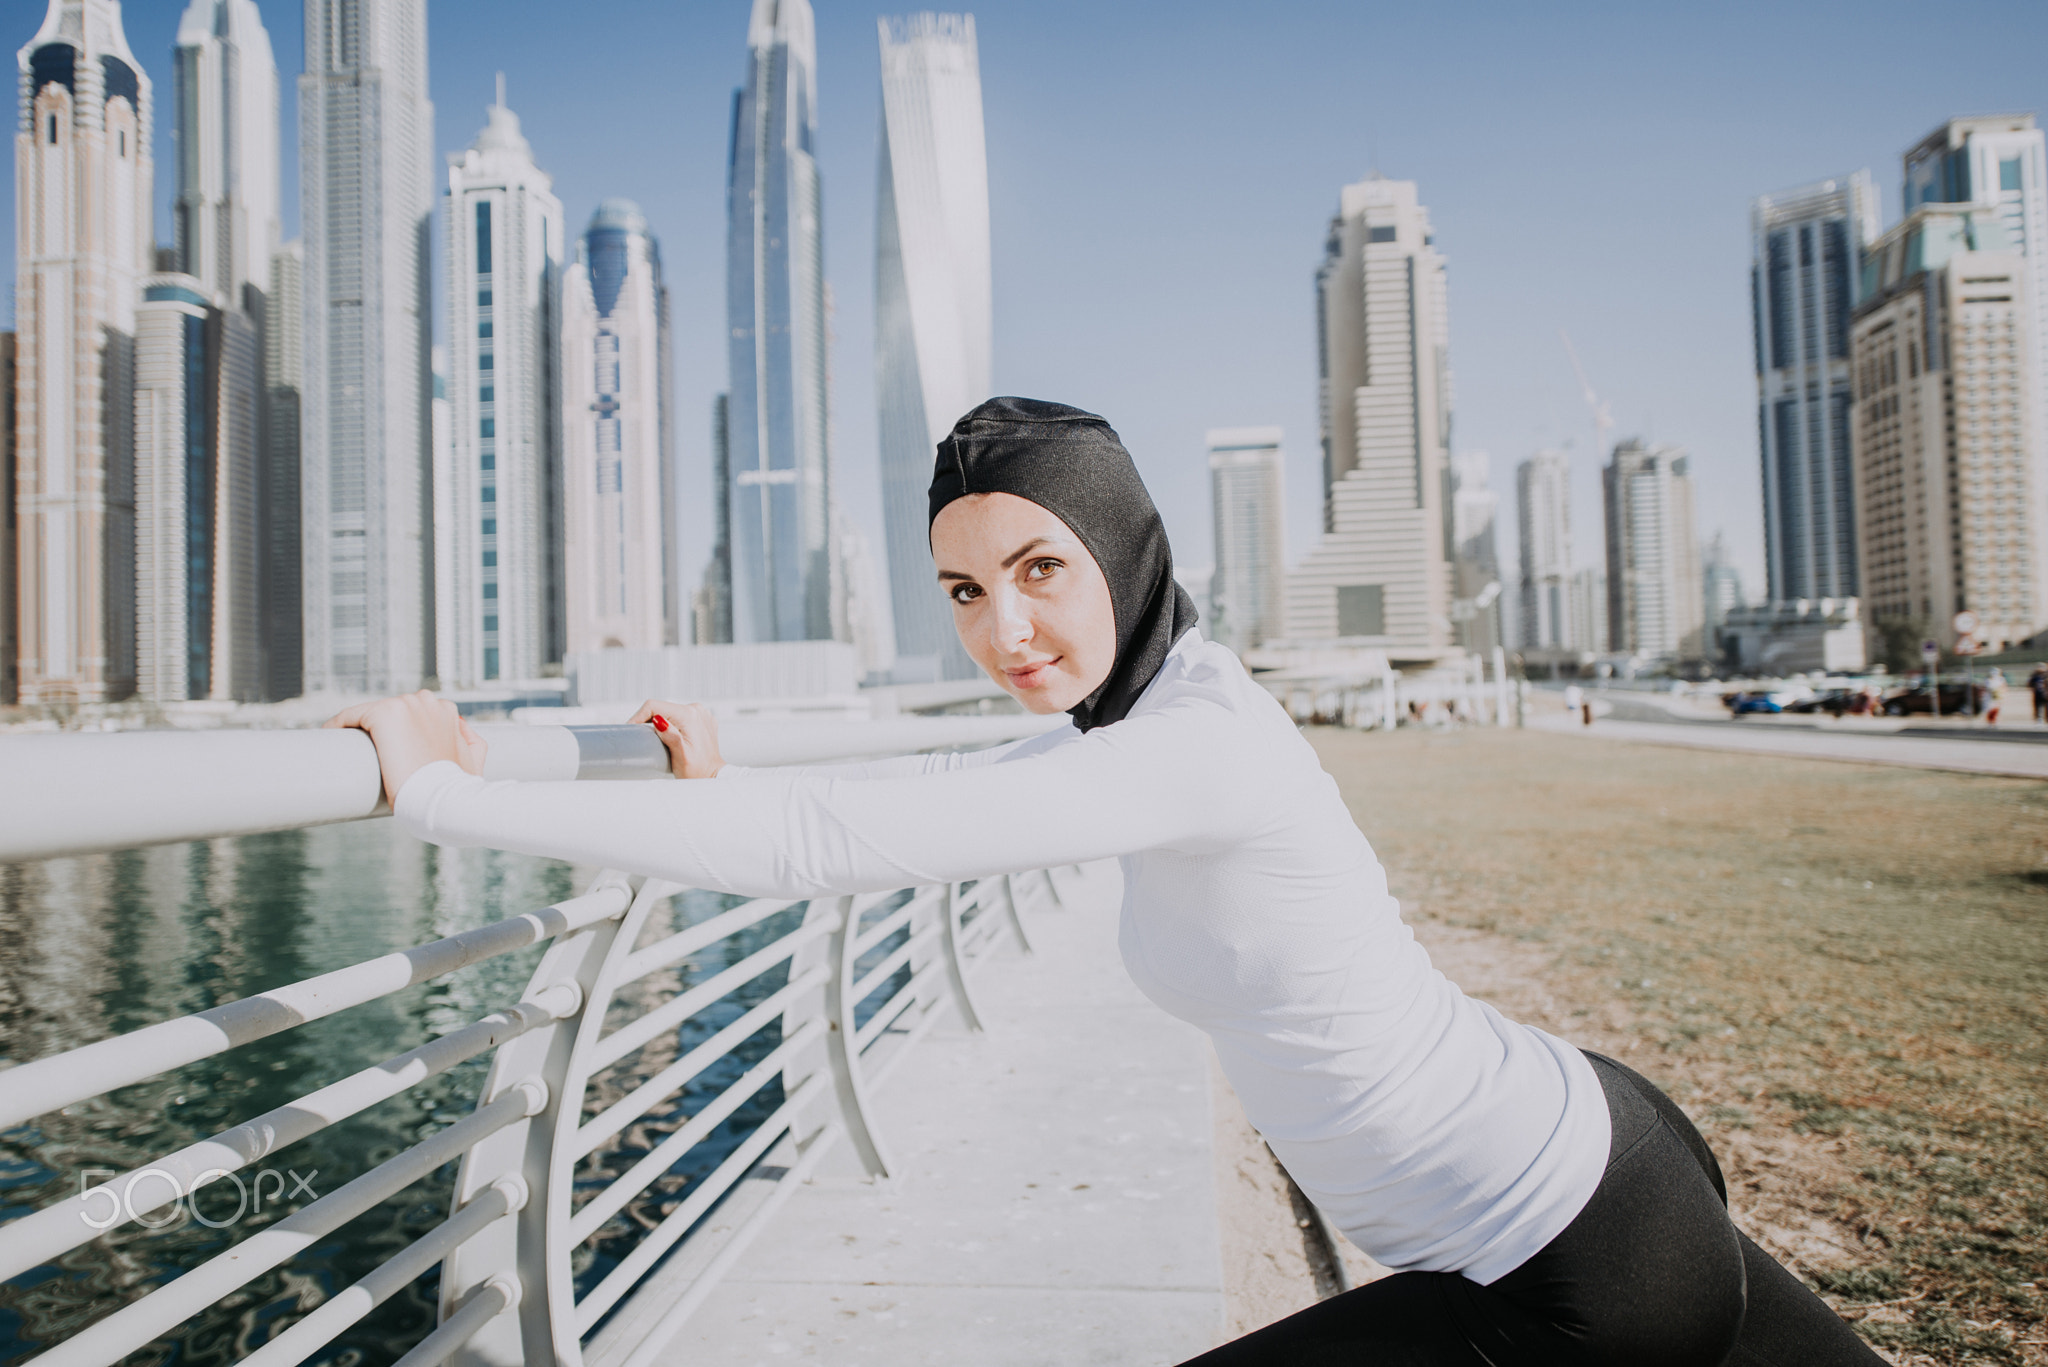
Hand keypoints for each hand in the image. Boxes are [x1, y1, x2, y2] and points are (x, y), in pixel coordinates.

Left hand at [326, 690, 488, 805]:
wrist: (445, 798)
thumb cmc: (458, 786)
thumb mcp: (475, 760)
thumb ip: (471, 740)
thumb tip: (458, 726)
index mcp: (446, 711)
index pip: (411, 713)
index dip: (396, 731)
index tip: (384, 748)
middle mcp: (426, 702)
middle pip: (389, 711)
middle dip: (377, 729)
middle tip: (363, 751)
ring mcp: (404, 705)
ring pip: (369, 712)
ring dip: (357, 727)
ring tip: (344, 747)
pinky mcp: (384, 714)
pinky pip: (351, 716)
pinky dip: (338, 725)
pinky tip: (330, 736)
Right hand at [628, 699, 724, 778]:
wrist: (712, 776)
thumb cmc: (697, 771)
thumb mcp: (681, 756)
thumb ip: (670, 736)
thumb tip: (658, 720)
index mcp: (690, 716)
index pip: (654, 706)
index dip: (638, 716)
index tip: (631, 729)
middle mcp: (696, 710)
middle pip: (661, 708)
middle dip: (649, 721)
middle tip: (644, 739)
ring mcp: (700, 714)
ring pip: (669, 712)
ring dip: (661, 724)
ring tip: (659, 741)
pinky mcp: (701, 719)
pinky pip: (680, 717)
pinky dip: (673, 726)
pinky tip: (673, 740)